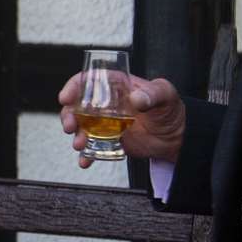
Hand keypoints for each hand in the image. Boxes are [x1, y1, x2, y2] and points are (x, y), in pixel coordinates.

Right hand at [57, 73, 184, 166]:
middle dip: (68, 116)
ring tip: (80, 145)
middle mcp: (105, 103)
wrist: (176, 137)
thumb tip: (137, 98)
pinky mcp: (108, 140)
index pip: (88, 81)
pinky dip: (86, 155)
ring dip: (76, 136)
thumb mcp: (165, 95)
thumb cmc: (169, 109)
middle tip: (70, 126)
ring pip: (81, 127)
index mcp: (115, 86)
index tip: (65, 98)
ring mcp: (105, 123)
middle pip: (77, 105)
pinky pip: (92, 147)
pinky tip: (86, 160)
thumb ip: (152, 94)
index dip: (73, 87)